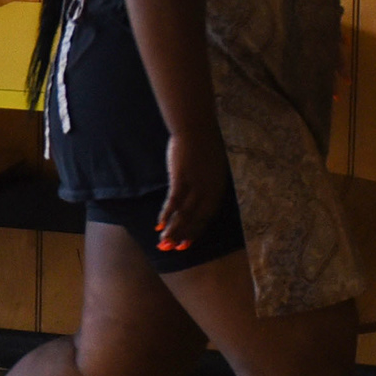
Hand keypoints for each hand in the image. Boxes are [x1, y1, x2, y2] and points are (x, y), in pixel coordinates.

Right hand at [158, 131, 227, 250]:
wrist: (195, 126)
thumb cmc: (202, 142)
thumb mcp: (211, 165)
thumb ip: (207, 180)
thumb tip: (198, 193)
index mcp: (217, 188)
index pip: (207, 216)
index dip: (197, 231)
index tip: (188, 242)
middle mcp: (209, 190)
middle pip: (196, 219)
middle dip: (184, 235)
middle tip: (173, 248)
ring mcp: (196, 185)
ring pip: (184, 215)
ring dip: (173, 230)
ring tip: (163, 243)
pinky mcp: (182, 179)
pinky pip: (173, 203)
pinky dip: (166, 215)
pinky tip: (158, 225)